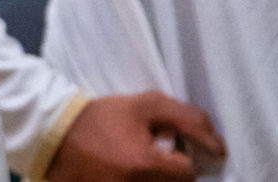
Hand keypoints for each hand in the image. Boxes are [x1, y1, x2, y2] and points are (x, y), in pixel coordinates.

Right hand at [46, 92, 226, 181]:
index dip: (182, 156)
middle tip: (152, 154)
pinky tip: (129, 171)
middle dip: (170, 172)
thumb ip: (188, 119)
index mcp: (144, 165)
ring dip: (158, 179)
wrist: (57, 135)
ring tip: (139, 163)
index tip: (166, 144)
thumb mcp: (147, 104)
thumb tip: (219, 146)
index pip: (188, 173)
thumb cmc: (104, 117)